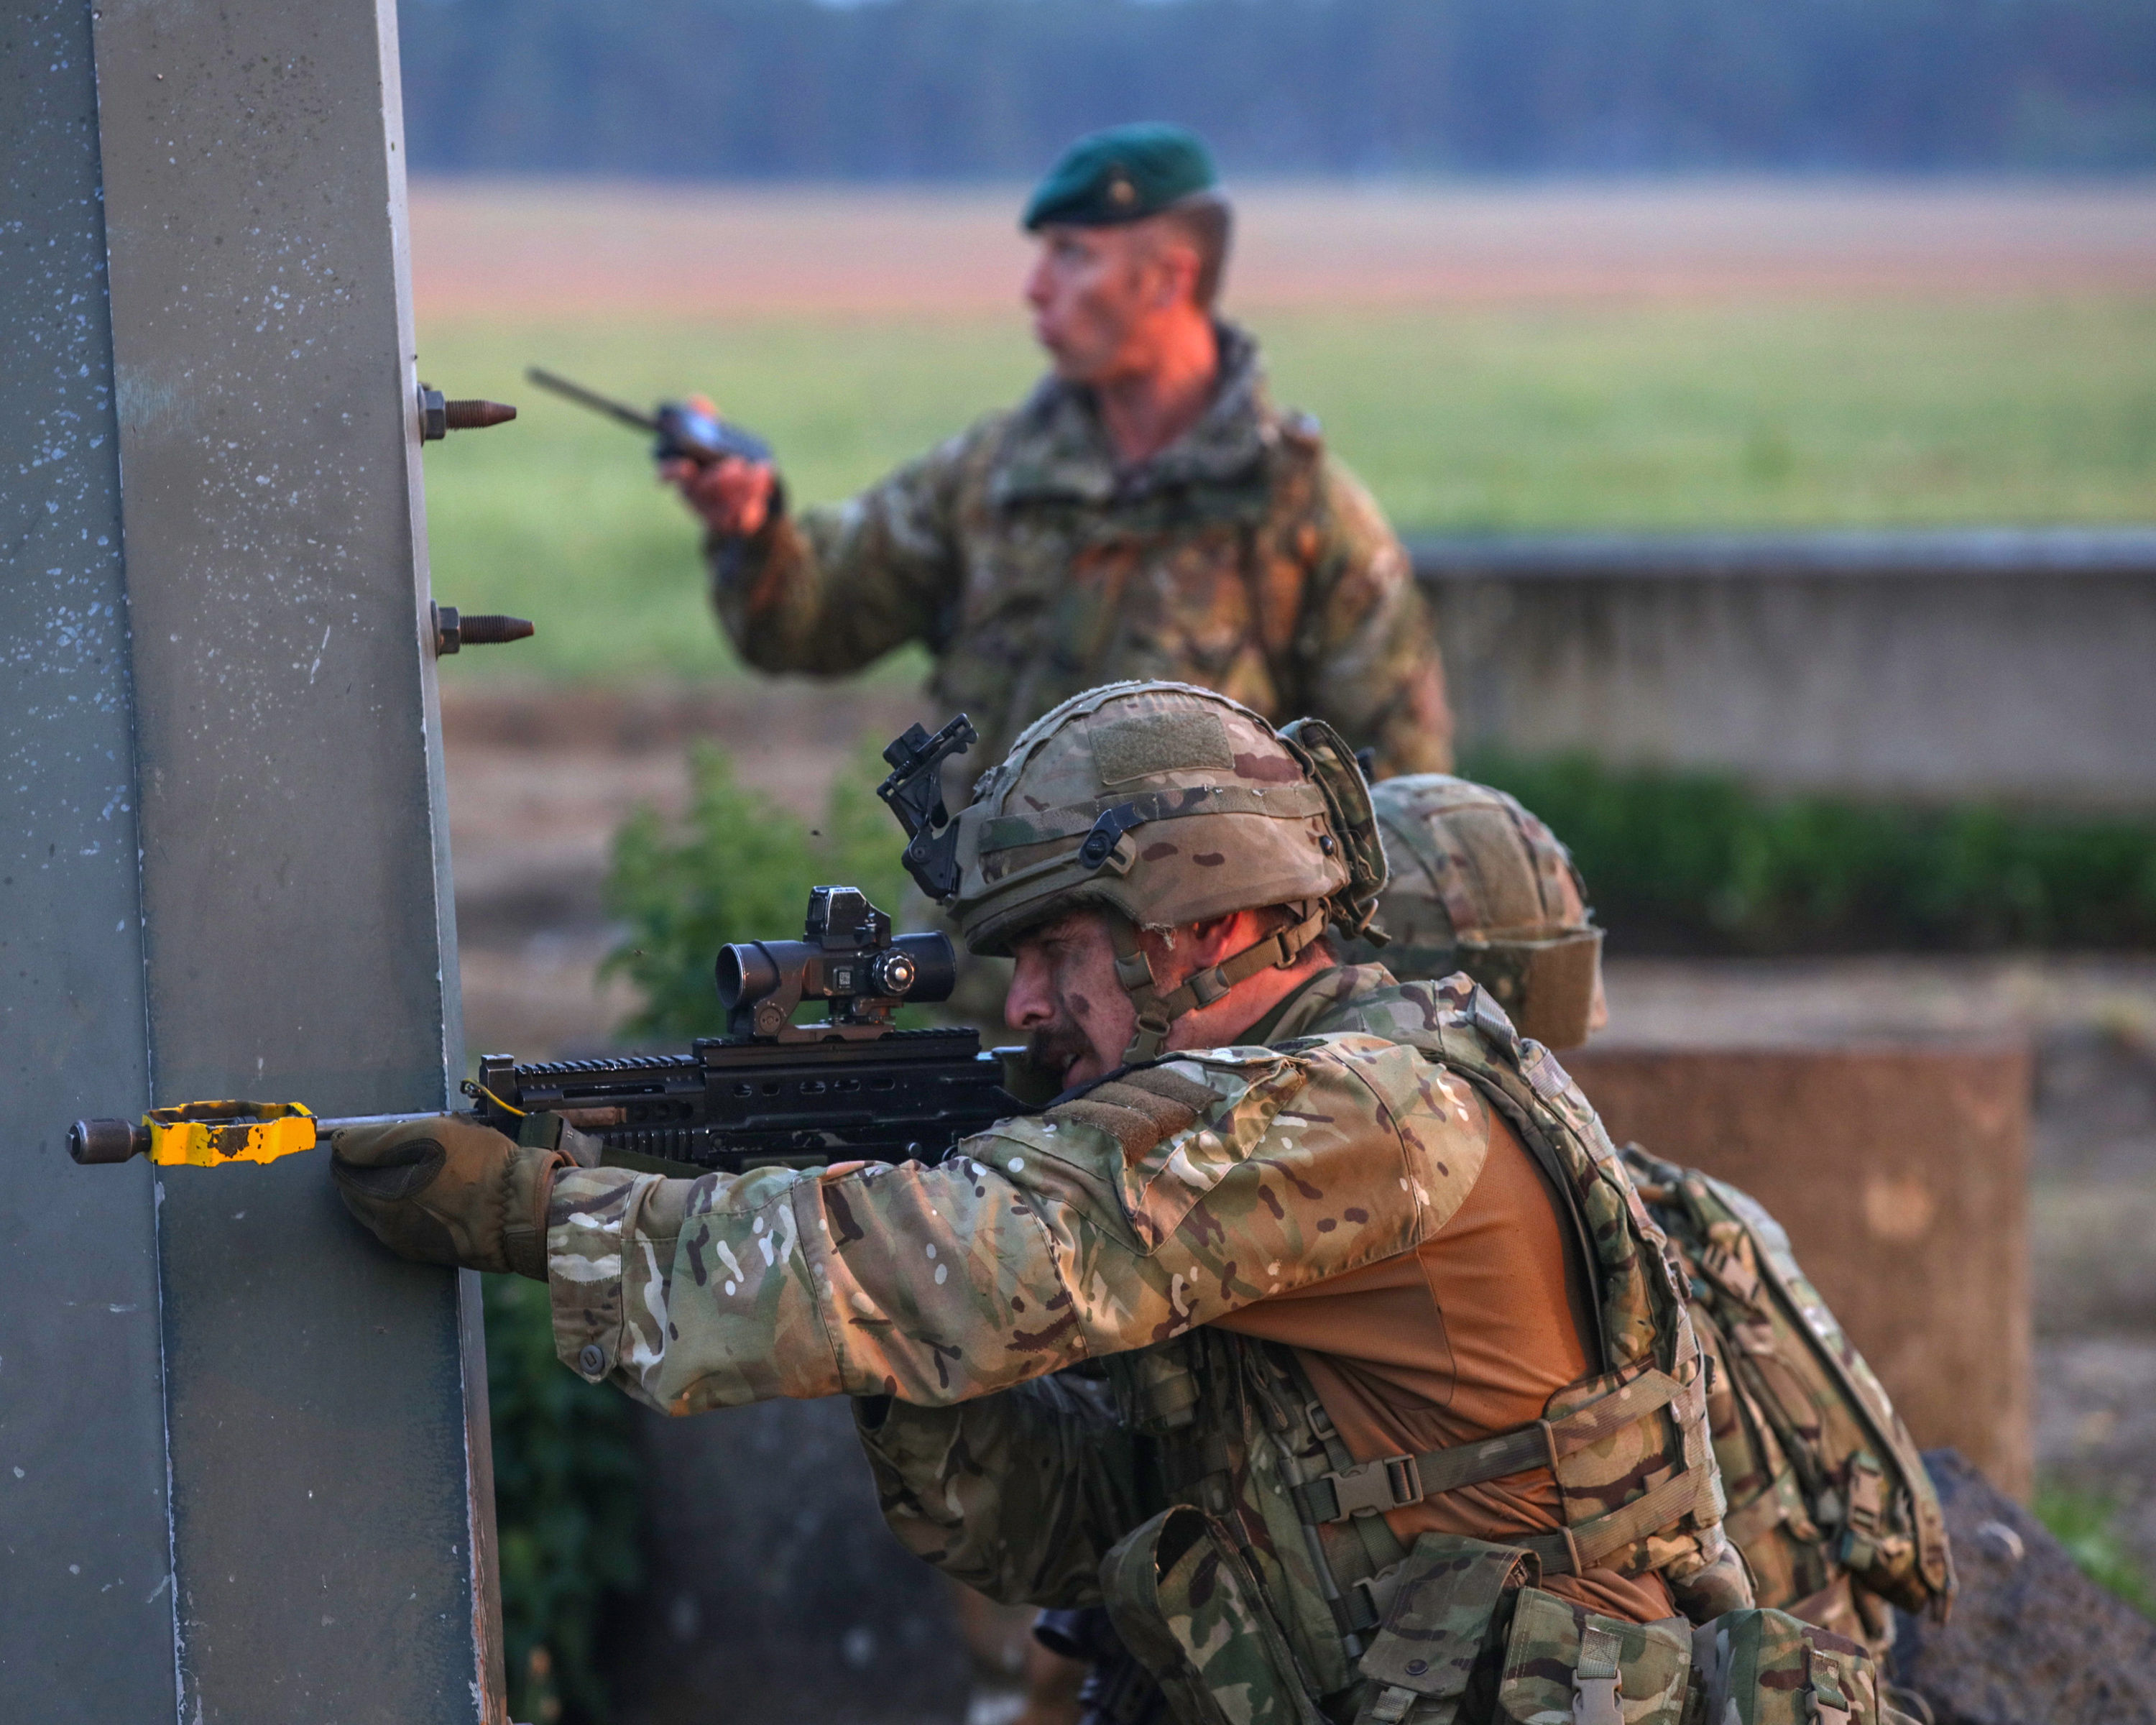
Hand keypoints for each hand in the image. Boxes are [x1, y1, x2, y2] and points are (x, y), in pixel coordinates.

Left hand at [330, 1115, 566, 1279]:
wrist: (520, 1212)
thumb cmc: (479, 1168)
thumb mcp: (430, 1134)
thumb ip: (379, 1139)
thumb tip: (342, 1143)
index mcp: (377, 1197)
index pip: (343, 1167)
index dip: (355, 1146)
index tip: (375, 1134)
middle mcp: (383, 1224)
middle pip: (357, 1190)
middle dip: (369, 1168)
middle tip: (399, 1148)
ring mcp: (405, 1241)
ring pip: (379, 1208)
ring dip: (387, 1187)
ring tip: (421, 1168)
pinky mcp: (427, 1252)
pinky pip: (402, 1223)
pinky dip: (407, 1205)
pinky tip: (434, 1192)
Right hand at [661, 394, 776, 536]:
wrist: (750, 491)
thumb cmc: (724, 459)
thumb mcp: (716, 437)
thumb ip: (705, 420)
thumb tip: (695, 400)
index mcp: (682, 471)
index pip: (666, 473)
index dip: (672, 471)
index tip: (687, 466)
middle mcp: (693, 493)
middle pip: (699, 490)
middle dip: (719, 477)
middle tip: (737, 464)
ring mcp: (711, 511)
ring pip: (721, 504)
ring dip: (742, 486)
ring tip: (758, 470)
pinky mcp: (732, 523)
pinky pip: (741, 518)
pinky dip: (755, 498)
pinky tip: (765, 480)